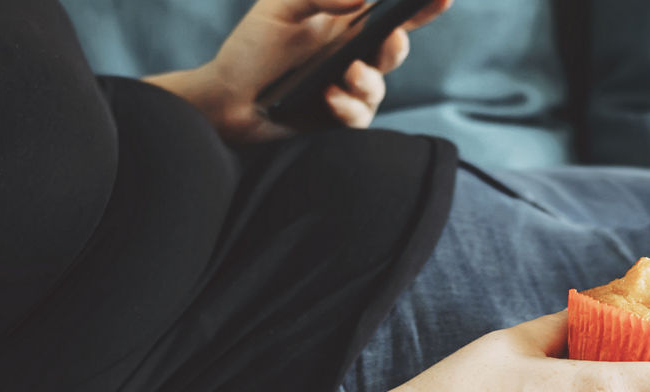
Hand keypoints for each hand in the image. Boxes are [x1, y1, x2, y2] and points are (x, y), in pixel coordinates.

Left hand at [196, 0, 451, 142]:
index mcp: (345, 24)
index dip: (422, 5)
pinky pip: (359, 116)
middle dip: (396, 45)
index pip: (393, 13)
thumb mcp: (279, 9)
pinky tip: (329, 97)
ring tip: (347, 73)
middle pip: (395, 47)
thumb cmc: (252, 49)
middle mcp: (354, 55)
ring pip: (379, 85)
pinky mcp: (339, 121)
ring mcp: (349, 90)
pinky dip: (348, 105)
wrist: (227, 101)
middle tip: (387, 39)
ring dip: (367, 79)